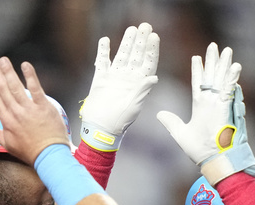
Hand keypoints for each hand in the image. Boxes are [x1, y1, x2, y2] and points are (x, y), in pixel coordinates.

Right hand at [0, 57, 69, 164]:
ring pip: (16, 87)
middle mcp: (16, 112)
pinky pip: (35, 88)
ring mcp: (30, 108)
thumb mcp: (9, 145)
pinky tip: (25, 65)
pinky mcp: (43, 106)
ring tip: (3, 60)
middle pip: (4, 89)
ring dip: (9, 72)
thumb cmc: (30, 152)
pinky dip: (30, 76)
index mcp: (7, 121)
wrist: (49, 155)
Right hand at [79, 22, 159, 151]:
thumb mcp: (134, 106)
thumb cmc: (120, 121)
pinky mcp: (101, 79)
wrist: (100, 128)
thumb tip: (154, 77)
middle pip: (136, 55)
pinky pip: (102, 62)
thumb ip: (142, 90)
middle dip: (141, 41)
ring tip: (131, 29)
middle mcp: (128, 78)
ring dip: (126, 42)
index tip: (154, 36)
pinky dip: (103, 51)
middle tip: (145, 25)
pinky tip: (105, 40)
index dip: (151, 49)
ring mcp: (114, 77)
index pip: (148, 63)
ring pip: (121, 55)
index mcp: (139, 84)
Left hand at [156, 43, 254, 183]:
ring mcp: (220, 104)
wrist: (212, 160)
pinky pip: (230, 90)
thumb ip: (171, 122)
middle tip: (213, 46)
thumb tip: (160, 113)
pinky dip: (232, 78)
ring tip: (226, 50)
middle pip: (212, 76)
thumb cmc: (199, 151)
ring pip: (222, 79)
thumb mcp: (180, 133)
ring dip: (224, 64)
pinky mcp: (227, 108)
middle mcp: (211, 103)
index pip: (198, 83)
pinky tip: (234, 66)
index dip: (198, 70)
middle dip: (212, 61)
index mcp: (201, 107)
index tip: (196, 57)